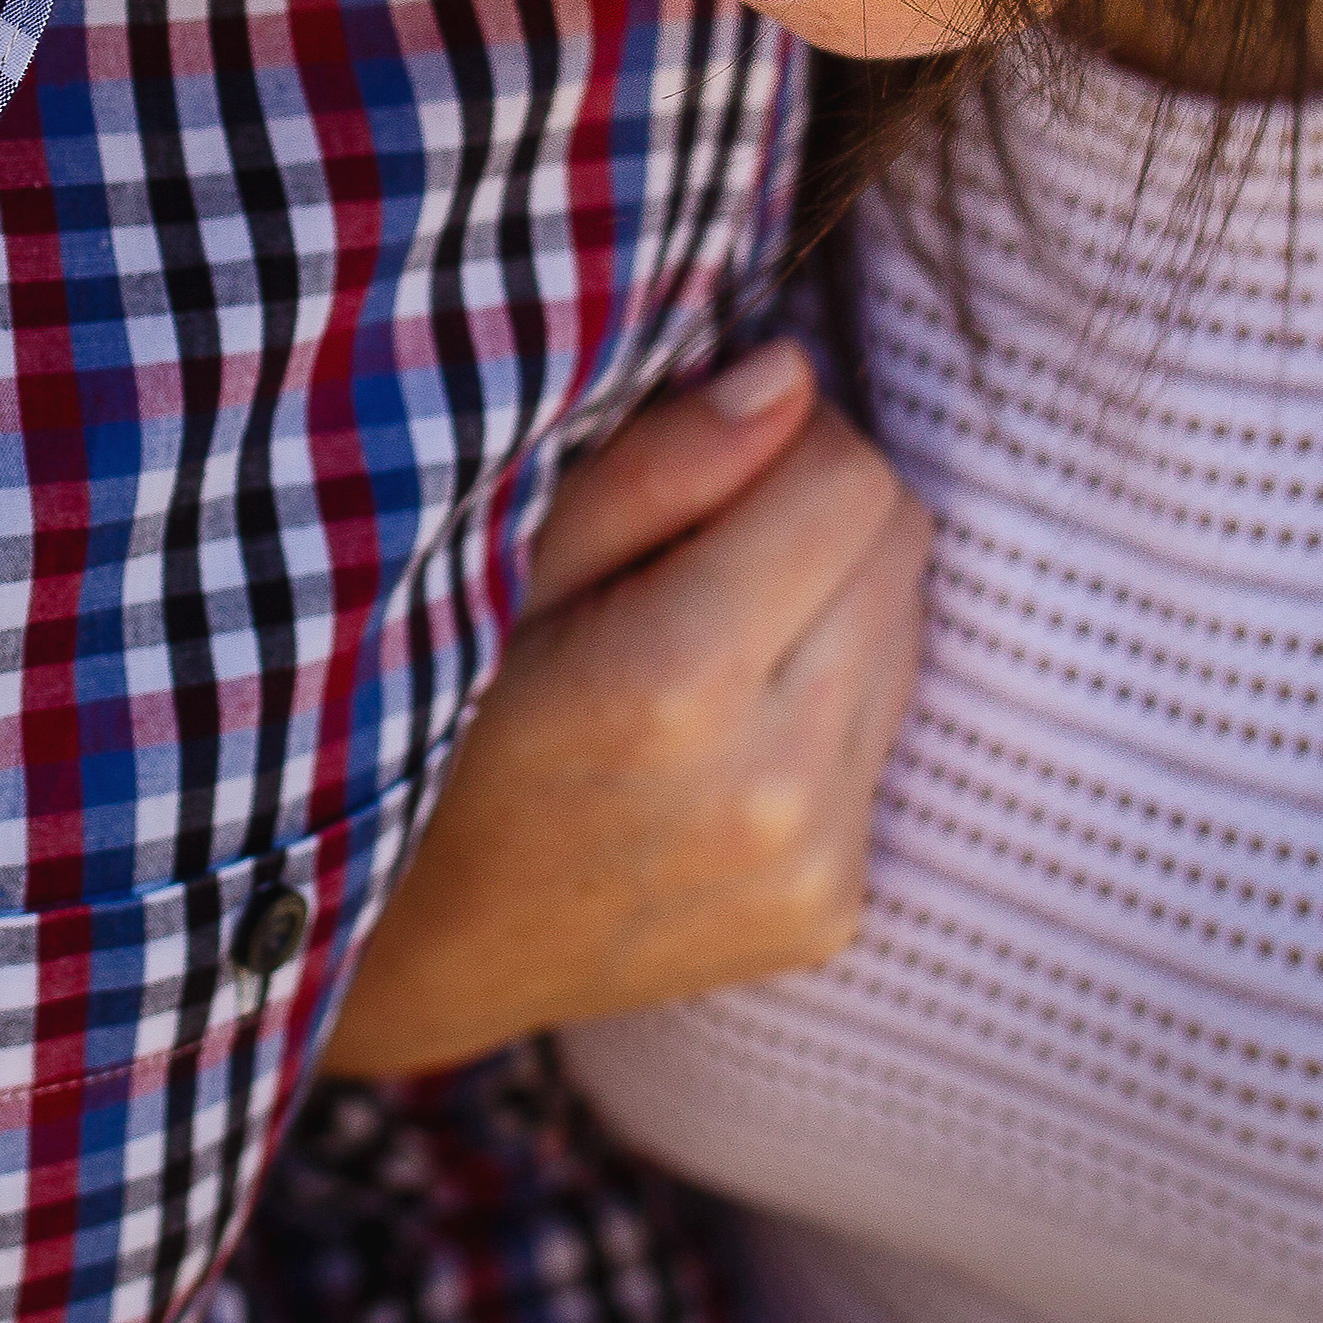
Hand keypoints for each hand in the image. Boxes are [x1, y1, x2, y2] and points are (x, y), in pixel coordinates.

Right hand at [322, 344, 934, 1077]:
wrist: (414, 946)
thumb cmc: (431, 724)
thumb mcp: (501, 568)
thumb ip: (654, 465)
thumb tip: (793, 376)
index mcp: (674, 681)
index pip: (852, 476)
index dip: (785, 439)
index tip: (704, 468)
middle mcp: (768, 787)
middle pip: (900, 549)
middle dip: (817, 516)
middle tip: (696, 553)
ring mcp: (810, 865)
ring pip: (907, 638)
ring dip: (830, 612)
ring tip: (700, 649)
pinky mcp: (830, 912)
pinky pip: (884, 743)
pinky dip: (824, 712)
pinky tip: (718, 741)